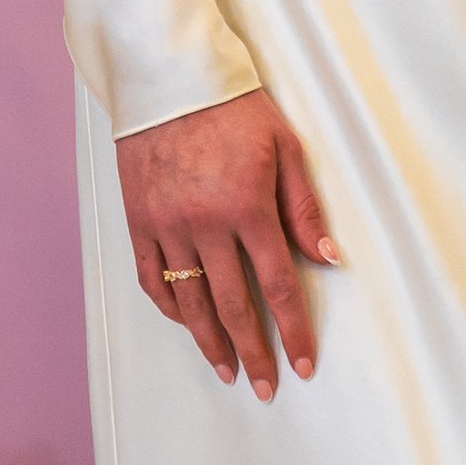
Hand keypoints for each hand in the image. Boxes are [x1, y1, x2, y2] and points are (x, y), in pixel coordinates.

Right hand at [116, 90, 335, 397]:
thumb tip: (328, 260)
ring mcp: (166, 225)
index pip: (277, 285)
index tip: (304, 363)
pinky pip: (151, 278)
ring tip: (226, 370)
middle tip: (265, 386)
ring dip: (210, 342)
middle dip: (253, 352)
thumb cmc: (233, 107)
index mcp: (248, 206)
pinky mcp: (138, 220)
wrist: (167, 78)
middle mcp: (205, 224)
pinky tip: (186, 324)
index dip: (293, 331)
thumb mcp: (285, 146)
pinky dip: (169, 307)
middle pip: (232, 306)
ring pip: (189, 301)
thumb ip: (304, 208)